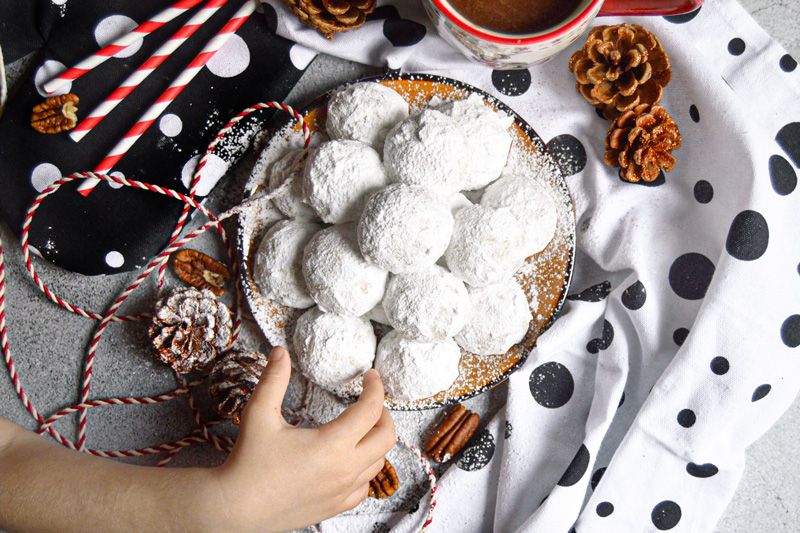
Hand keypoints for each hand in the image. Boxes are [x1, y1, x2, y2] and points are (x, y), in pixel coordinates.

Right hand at [207, 346, 396, 532]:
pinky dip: (365, 470)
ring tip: (362, 427)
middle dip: (383, 413)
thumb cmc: (248, 463)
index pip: (370, 409)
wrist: (235, 508)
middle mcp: (344, 469)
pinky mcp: (334, 506)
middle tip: (370, 401)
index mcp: (332, 444)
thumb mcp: (259, 414)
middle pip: (386, 437)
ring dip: (376, 442)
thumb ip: (273, 380)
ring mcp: (341, 491)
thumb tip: (280, 353)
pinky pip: (364, 488)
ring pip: (379, 463)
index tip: (370, 376)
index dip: (375, 387)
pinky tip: (352, 461)